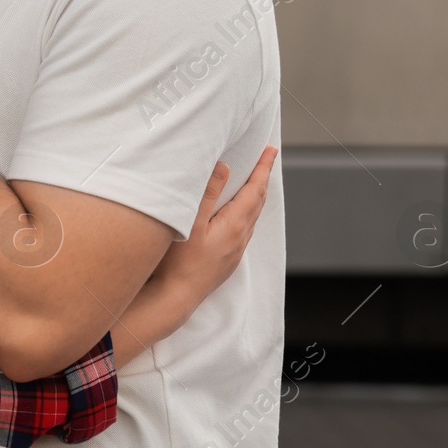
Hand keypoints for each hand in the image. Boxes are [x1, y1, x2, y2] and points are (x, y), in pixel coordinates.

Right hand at [150, 145, 276, 306]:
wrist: (176, 296)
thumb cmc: (179, 260)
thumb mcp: (191, 220)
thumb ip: (209, 193)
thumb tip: (224, 167)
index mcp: (235, 224)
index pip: (254, 189)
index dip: (263, 168)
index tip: (271, 150)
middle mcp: (240, 237)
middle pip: (257, 202)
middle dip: (262, 179)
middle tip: (267, 160)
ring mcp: (235, 250)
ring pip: (251, 217)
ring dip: (255, 197)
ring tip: (255, 183)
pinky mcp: (227, 260)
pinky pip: (244, 230)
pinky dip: (246, 213)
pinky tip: (238, 215)